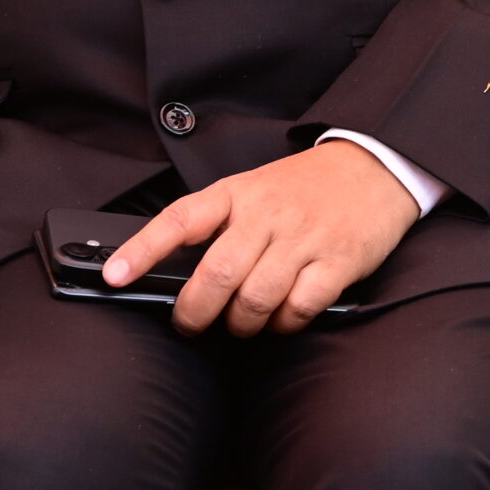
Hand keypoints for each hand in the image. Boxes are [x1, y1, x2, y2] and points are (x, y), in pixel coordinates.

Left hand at [105, 139, 422, 337]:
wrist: (375, 165)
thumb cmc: (307, 186)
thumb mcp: (256, 189)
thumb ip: (221, 224)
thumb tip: (175, 271)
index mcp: (239, 192)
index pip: (181, 219)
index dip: (143, 248)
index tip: (114, 276)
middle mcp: (268, 213)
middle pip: (217, 273)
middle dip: (195, 312)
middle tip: (191, 324)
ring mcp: (304, 238)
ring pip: (255, 298)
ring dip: (241, 324)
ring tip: (241, 324)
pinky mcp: (338, 260)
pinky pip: (299, 307)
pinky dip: (284, 324)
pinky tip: (283, 318)